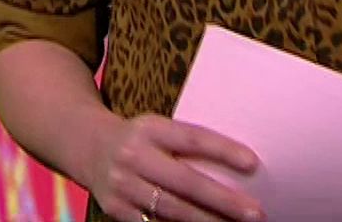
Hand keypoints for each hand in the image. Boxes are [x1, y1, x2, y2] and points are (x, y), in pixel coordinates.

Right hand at [83, 113, 266, 221]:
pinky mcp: (115, 208)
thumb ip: (187, 144)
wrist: (87, 145)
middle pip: (185, 181)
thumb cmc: (139, 139)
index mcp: (150, 129)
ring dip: (206, 221)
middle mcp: (134, 155)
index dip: (222, 150)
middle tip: (255, 212)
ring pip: (171, 209)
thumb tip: (240, 166)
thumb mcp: (158, 129)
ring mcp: (123, 184)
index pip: (191, 138)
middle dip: (223, 199)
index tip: (253, 163)